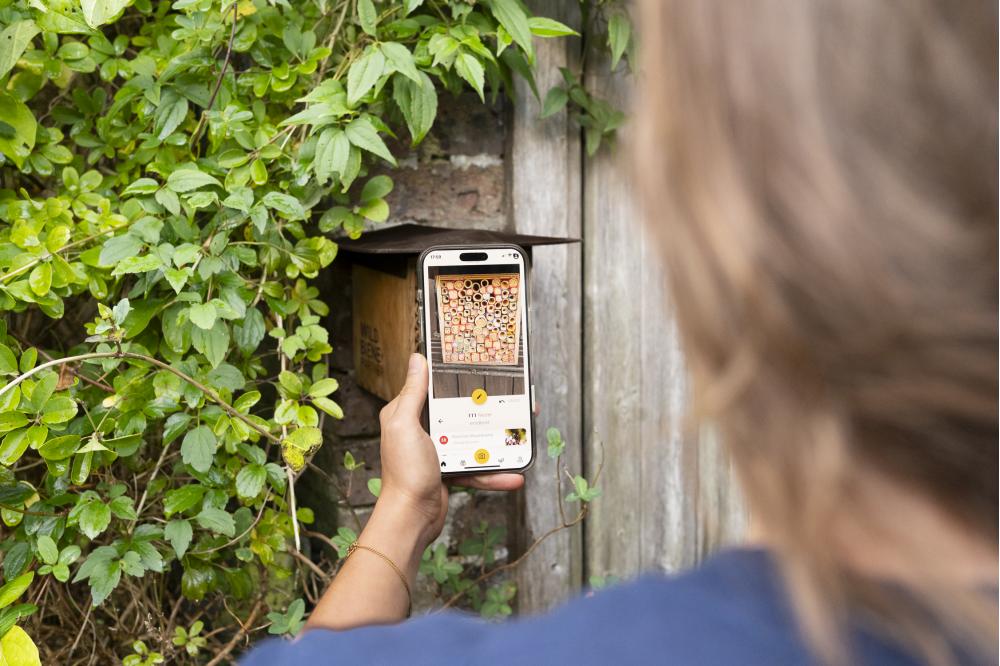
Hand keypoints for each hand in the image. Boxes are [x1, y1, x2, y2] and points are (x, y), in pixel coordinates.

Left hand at [377, 353, 523, 544]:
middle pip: (460, 412)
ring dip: (497, 442)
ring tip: (521, 439)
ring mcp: (438, 451)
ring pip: (473, 439)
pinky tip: (513, 476)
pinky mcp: (450, 471)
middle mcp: (423, 430)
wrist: (411, 518)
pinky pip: (477, 466)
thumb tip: (417, 360)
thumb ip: (413, 393)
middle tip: (512, 402)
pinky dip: (494, 472)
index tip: (480, 369)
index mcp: (408, 414)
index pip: (434, 388)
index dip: (455, 378)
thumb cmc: (404, 473)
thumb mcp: (405, 425)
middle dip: (486, 409)